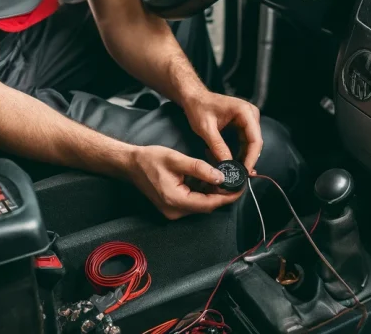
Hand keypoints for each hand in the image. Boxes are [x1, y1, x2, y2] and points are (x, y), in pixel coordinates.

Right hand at [127, 146, 241, 219]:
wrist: (130, 164)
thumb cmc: (149, 160)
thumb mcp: (176, 159)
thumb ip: (200, 169)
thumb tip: (221, 178)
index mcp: (176, 201)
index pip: (209, 203)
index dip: (227, 197)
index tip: (241, 188)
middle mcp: (175, 211)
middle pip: (207, 205)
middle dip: (222, 192)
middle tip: (235, 178)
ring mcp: (173, 211)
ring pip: (200, 203)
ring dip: (212, 190)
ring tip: (222, 174)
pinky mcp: (172, 206)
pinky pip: (193, 201)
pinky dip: (202, 190)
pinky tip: (207, 177)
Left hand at [183, 92, 262, 173]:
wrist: (194, 97)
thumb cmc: (198, 107)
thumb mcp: (206, 128)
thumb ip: (217, 146)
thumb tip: (227, 164)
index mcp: (244, 111)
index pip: (255, 139)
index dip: (251, 158)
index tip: (244, 172)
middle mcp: (250, 113)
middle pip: (255, 142)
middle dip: (248, 159)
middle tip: (240, 175)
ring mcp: (248, 118)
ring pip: (251, 143)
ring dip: (244, 157)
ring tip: (236, 171)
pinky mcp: (243, 123)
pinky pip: (246, 141)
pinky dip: (240, 152)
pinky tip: (234, 162)